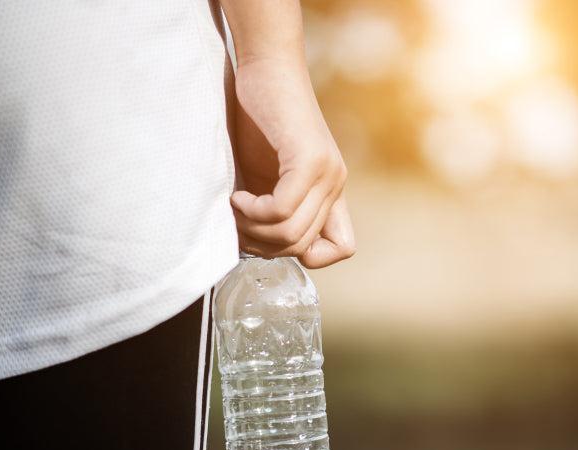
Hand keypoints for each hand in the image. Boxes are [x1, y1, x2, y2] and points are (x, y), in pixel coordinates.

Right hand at [230, 57, 354, 268]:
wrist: (264, 66)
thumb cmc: (256, 118)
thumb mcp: (264, 175)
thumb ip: (269, 208)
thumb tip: (251, 247)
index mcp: (330, 191)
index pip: (342, 247)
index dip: (303, 254)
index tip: (268, 235)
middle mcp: (335, 184)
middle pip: (302, 247)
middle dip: (262, 245)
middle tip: (237, 221)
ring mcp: (327, 173)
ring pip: (291, 234)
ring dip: (253, 229)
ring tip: (234, 206)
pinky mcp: (309, 159)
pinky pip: (281, 209)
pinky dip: (253, 211)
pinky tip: (237, 195)